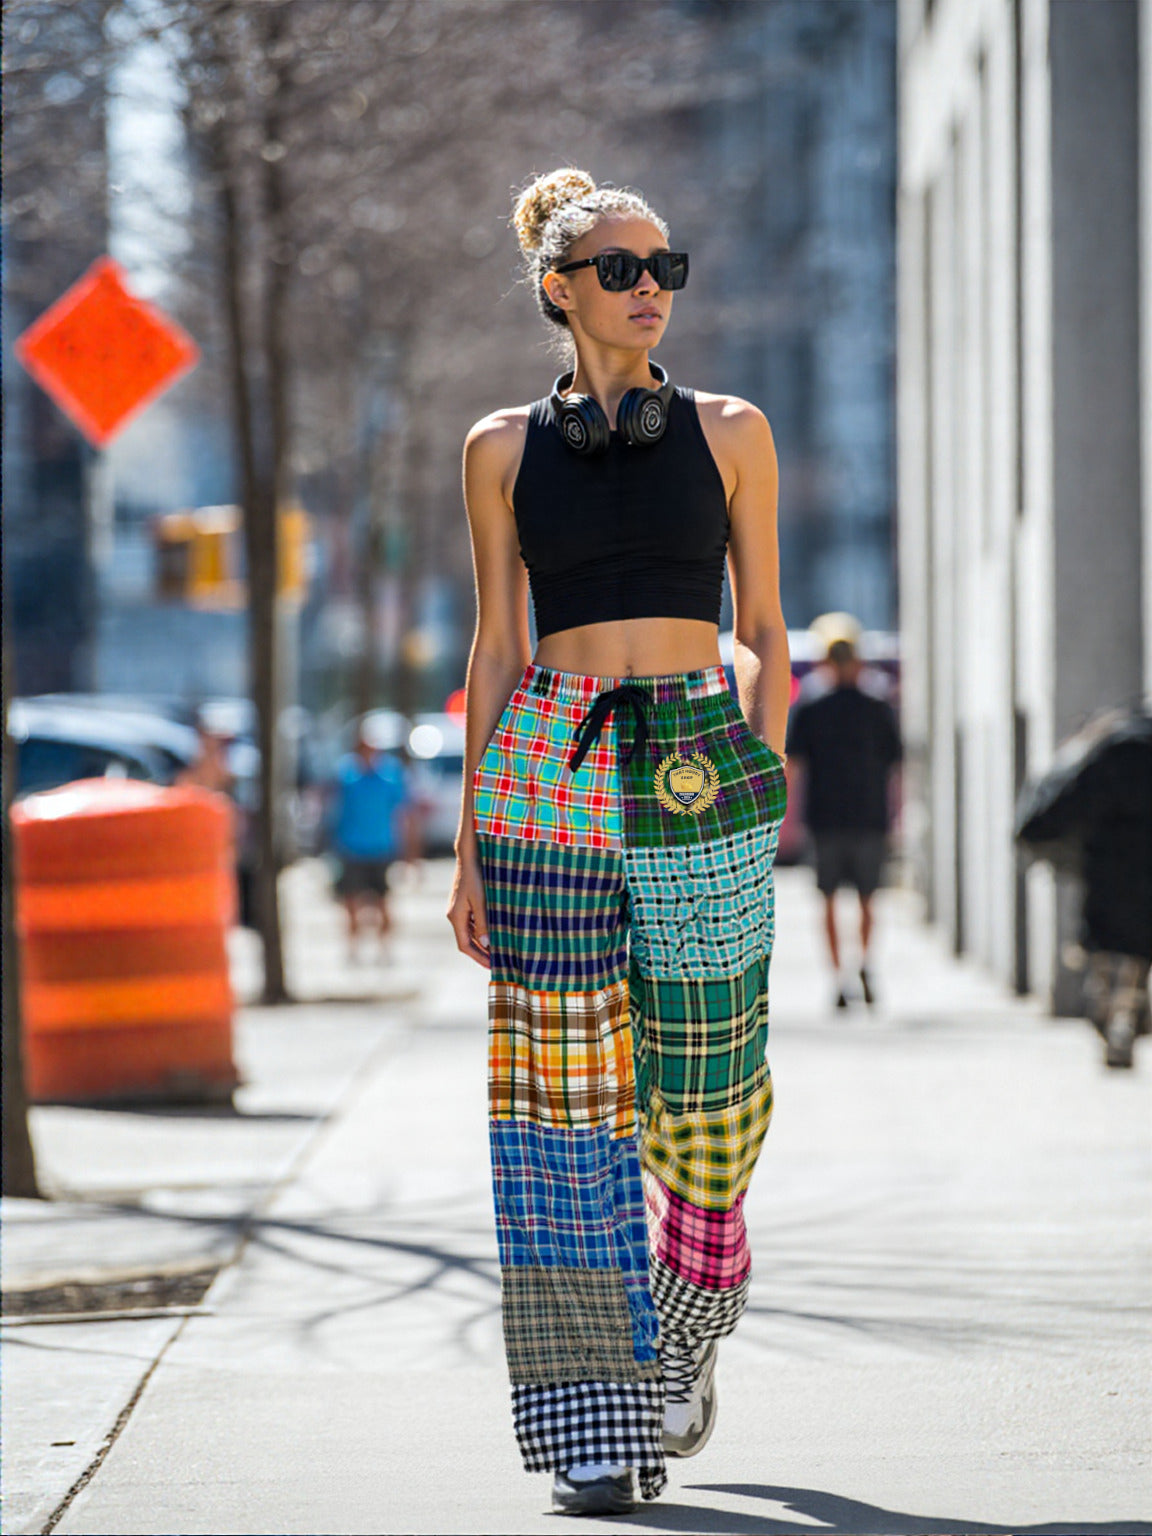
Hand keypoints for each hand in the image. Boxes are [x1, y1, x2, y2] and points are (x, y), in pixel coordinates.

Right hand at [447, 854, 490, 968]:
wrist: (468, 857)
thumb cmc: (475, 877)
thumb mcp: (481, 900)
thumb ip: (482, 922)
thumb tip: (486, 943)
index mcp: (455, 917)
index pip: (464, 945)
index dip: (477, 957)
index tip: (491, 965)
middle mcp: (454, 916)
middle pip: (466, 941)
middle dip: (480, 953)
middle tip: (497, 962)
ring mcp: (458, 910)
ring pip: (469, 933)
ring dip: (481, 943)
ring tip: (497, 951)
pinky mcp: (463, 904)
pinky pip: (471, 923)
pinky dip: (480, 932)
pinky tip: (492, 934)